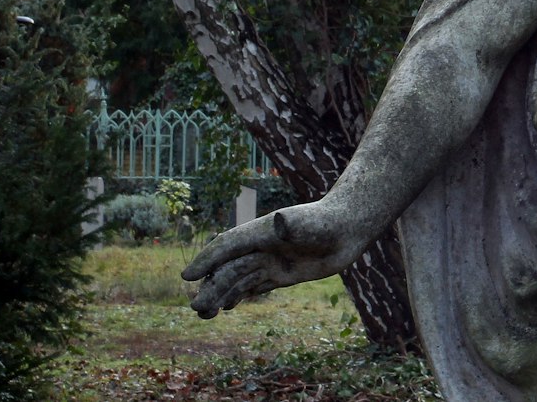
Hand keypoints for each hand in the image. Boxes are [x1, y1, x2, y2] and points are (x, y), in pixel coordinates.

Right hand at [180, 200, 362, 316]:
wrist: (348, 227)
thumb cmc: (328, 222)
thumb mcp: (310, 224)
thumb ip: (293, 226)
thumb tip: (279, 222)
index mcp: (260, 233)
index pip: (226, 247)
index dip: (207, 260)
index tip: (188, 276)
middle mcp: (261, 247)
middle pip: (229, 268)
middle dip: (211, 287)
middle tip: (196, 308)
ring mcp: (271, 260)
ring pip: (239, 280)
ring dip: (220, 294)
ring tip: (203, 313)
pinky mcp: (282, 273)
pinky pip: (255, 285)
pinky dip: (239, 295)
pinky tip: (226, 306)